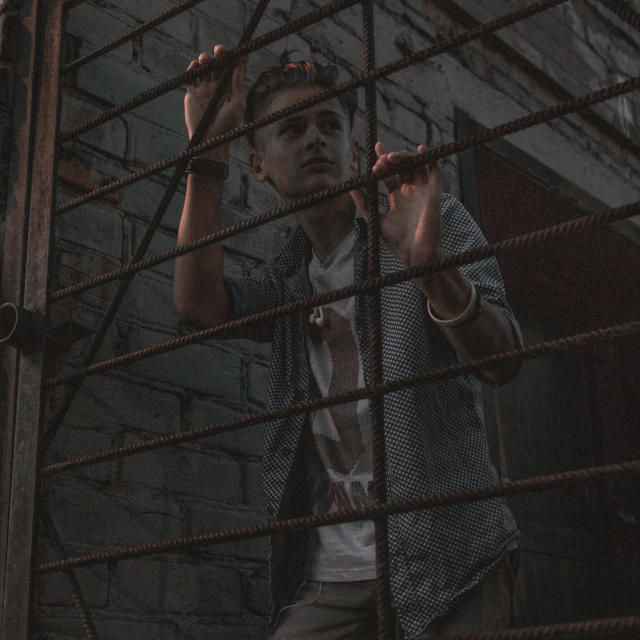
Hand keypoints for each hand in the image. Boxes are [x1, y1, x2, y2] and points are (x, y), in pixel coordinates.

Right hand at [184, 44, 246, 156]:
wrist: (209, 138)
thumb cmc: (228, 124)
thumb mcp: (237, 104)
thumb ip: (238, 84)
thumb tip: (239, 65)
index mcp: (232, 89)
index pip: (235, 69)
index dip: (237, 59)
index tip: (240, 50)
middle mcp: (218, 87)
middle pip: (219, 64)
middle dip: (220, 54)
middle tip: (220, 49)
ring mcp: (205, 89)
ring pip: (205, 67)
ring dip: (206, 59)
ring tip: (206, 59)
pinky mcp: (192, 93)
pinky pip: (191, 76)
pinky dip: (193, 68)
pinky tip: (196, 66)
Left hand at [350, 142, 446, 270]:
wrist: (417, 255)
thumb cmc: (398, 243)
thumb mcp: (376, 222)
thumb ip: (364, 205)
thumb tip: (351, 188)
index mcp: (397, 197)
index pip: (389, 173)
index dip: (383, 158)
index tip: (375, 146)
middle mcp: (410, 191)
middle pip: (401, 166)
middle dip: (389, 159)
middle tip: (378, 163)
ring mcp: (422, 191)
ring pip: (415, 164)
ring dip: (404, 156)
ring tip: (390, 158)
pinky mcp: (434, 193)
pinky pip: (435, 171)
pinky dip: (430, 158)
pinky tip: (420, 149)